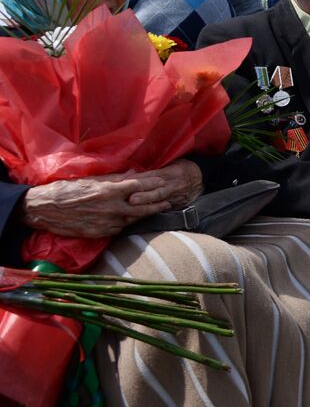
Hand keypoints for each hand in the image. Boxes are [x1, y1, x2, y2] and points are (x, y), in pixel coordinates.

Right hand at [21, 176, 160, 237]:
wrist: (44, 209)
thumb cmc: (65, 190)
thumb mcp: (90, 179)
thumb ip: (113, 178)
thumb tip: (133, 173)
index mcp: (108, 191)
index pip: (138, 187)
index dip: (152, 185)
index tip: (163, 182)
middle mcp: (111, 208)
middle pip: (142, 206)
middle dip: (156, 203)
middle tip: (168, 200)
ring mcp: (106, 223)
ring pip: (132, 219)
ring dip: (145, 214)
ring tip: (157, 210)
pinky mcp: (100, 233)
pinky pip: (119, 228)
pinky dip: (128, 223)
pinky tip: (134, 220)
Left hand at [127, 160, 203, 207]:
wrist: (201, 178)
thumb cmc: (182, 167)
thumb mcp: (172, 162)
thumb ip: (154, 169)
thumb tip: (131, 173)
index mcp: (171, 172)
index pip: (154, 175)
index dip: (140, 179)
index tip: (126, 181)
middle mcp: (173, 185)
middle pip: (157, 191)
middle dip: (144, 196)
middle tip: (131, 199)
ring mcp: (175, 197)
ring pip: (159, 202)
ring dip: (145, 207)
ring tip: (132, 211)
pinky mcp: (175, 205)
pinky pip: (161, 210)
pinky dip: (149, 214)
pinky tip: (138, 219)